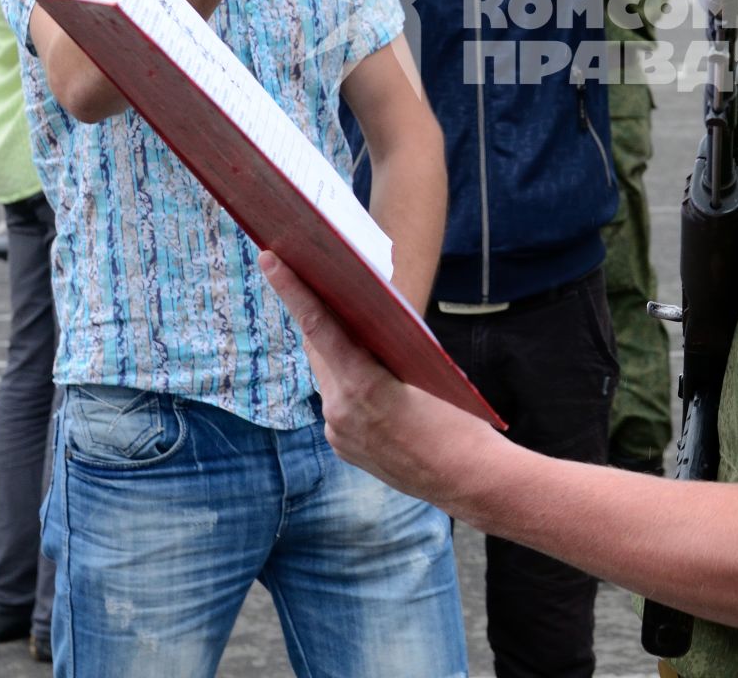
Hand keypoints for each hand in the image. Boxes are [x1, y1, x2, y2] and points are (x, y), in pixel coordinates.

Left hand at [258, 251, 498, 507]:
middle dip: (320, 316)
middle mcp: (339, 410)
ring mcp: (337, 433)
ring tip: (355, 329)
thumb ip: (387, 345)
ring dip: (337, 352)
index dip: (292, 289)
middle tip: (316, 280)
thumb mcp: (426, 368)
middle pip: (319, 348)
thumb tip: (364, 318)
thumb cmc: (457, 418)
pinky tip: (368, 378)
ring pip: (328, 376)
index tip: (270, 260)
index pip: (318, 326)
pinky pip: (337, 402)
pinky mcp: (342, 447)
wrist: (467, 478)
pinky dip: (347, 383)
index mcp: (362, 385)